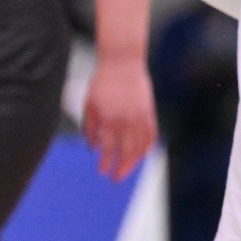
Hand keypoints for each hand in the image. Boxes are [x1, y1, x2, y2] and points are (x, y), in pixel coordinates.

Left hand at [84, 52, 158, 181]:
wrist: (123, 62)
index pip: (108, 148)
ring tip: (128, 169)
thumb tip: (93, 147)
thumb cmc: (103, 82)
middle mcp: (125, 121)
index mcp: (109, 119)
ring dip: (134, 162)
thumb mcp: (90, 103)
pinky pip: (151, 135)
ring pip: (140, 146)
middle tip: (116, 179)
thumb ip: (90, 126)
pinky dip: (148, 146)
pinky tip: (143, 154)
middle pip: (125, 152)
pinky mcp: (149, 112)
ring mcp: (139, 117)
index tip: (102, 171)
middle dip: (121, 168)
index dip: (105, 162)